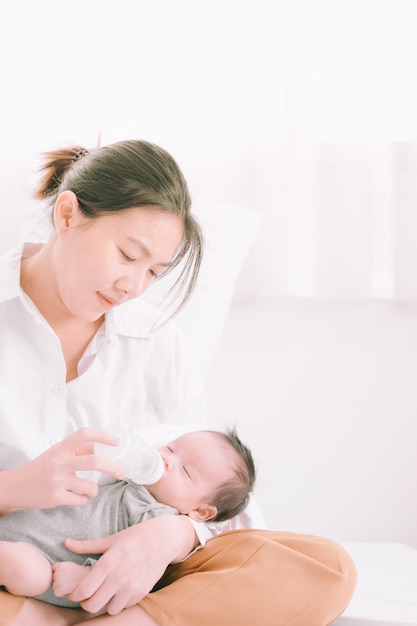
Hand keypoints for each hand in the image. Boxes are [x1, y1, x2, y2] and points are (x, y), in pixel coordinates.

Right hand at [0, 428, 124, 511]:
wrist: (16, 486)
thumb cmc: (40, 468)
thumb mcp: (57, 453)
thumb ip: (77, 449)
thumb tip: (99, 445)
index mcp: (61, 448)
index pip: (84, 435)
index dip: (102, 436)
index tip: (116, 442)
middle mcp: (60, 462)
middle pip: (94, 462)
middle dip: (113, 468)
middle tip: (121, 473)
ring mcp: (58, 480)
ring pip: (90, 487)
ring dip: (93, 490)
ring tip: (87, 490)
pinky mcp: (56, 497)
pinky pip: (81, 500)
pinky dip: (82, 499)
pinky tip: (73, 497)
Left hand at [64, 515, 197, 614]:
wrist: (164, 538)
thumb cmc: (136, 536)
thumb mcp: (111, 539)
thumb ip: (87, 545)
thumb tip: (66, 543)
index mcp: (108, 563)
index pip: (83, 591)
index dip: (75, 595)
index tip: (75, 593)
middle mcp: (118, 577)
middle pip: (92, 605)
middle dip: (87, 603)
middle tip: (89, 595)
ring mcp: (131, 587)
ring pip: (109, 610)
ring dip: (105, 604)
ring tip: (106, 593)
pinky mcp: (142, 592)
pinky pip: (125, 606)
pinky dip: (121, 601)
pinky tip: (121, 590)